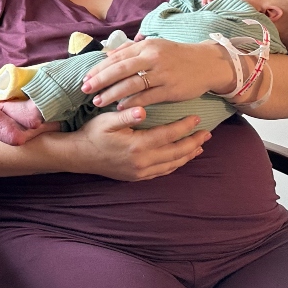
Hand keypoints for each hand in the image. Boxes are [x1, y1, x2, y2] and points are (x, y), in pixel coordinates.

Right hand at [68, 107, 208, 181]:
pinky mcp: (137, 177)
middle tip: (208, 133)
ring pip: (172, 164)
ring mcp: (140, 172)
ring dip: (188, 155)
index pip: (168, 135)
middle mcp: (142, 161)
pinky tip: (182, 158)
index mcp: (137, 145)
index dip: (184, 127)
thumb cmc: (93, 133)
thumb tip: (143, 110)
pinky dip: (175, 164)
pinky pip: (163, 172)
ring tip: (200, 146)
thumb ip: (127, 115)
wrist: (79, 156)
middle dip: (193, 142)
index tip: (197, 118)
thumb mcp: (107, 120)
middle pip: (176, 152)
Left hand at [81, 38, 234, 109]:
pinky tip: (120, 107)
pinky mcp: (171, 89)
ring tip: (98, 102)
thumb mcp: (155, 46)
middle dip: (100, 80)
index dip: (99, 68)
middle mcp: (153, 58)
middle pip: (120, 70)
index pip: (117, 57)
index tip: (86, 78)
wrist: (207, 63)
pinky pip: (147, 97)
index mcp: (146, 46)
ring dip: (112, 94)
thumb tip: (107, 55)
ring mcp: (162, 74)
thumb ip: (131, 50)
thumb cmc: (176, 56)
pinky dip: (131, 102)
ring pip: (131, 84)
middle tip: (85, 90)